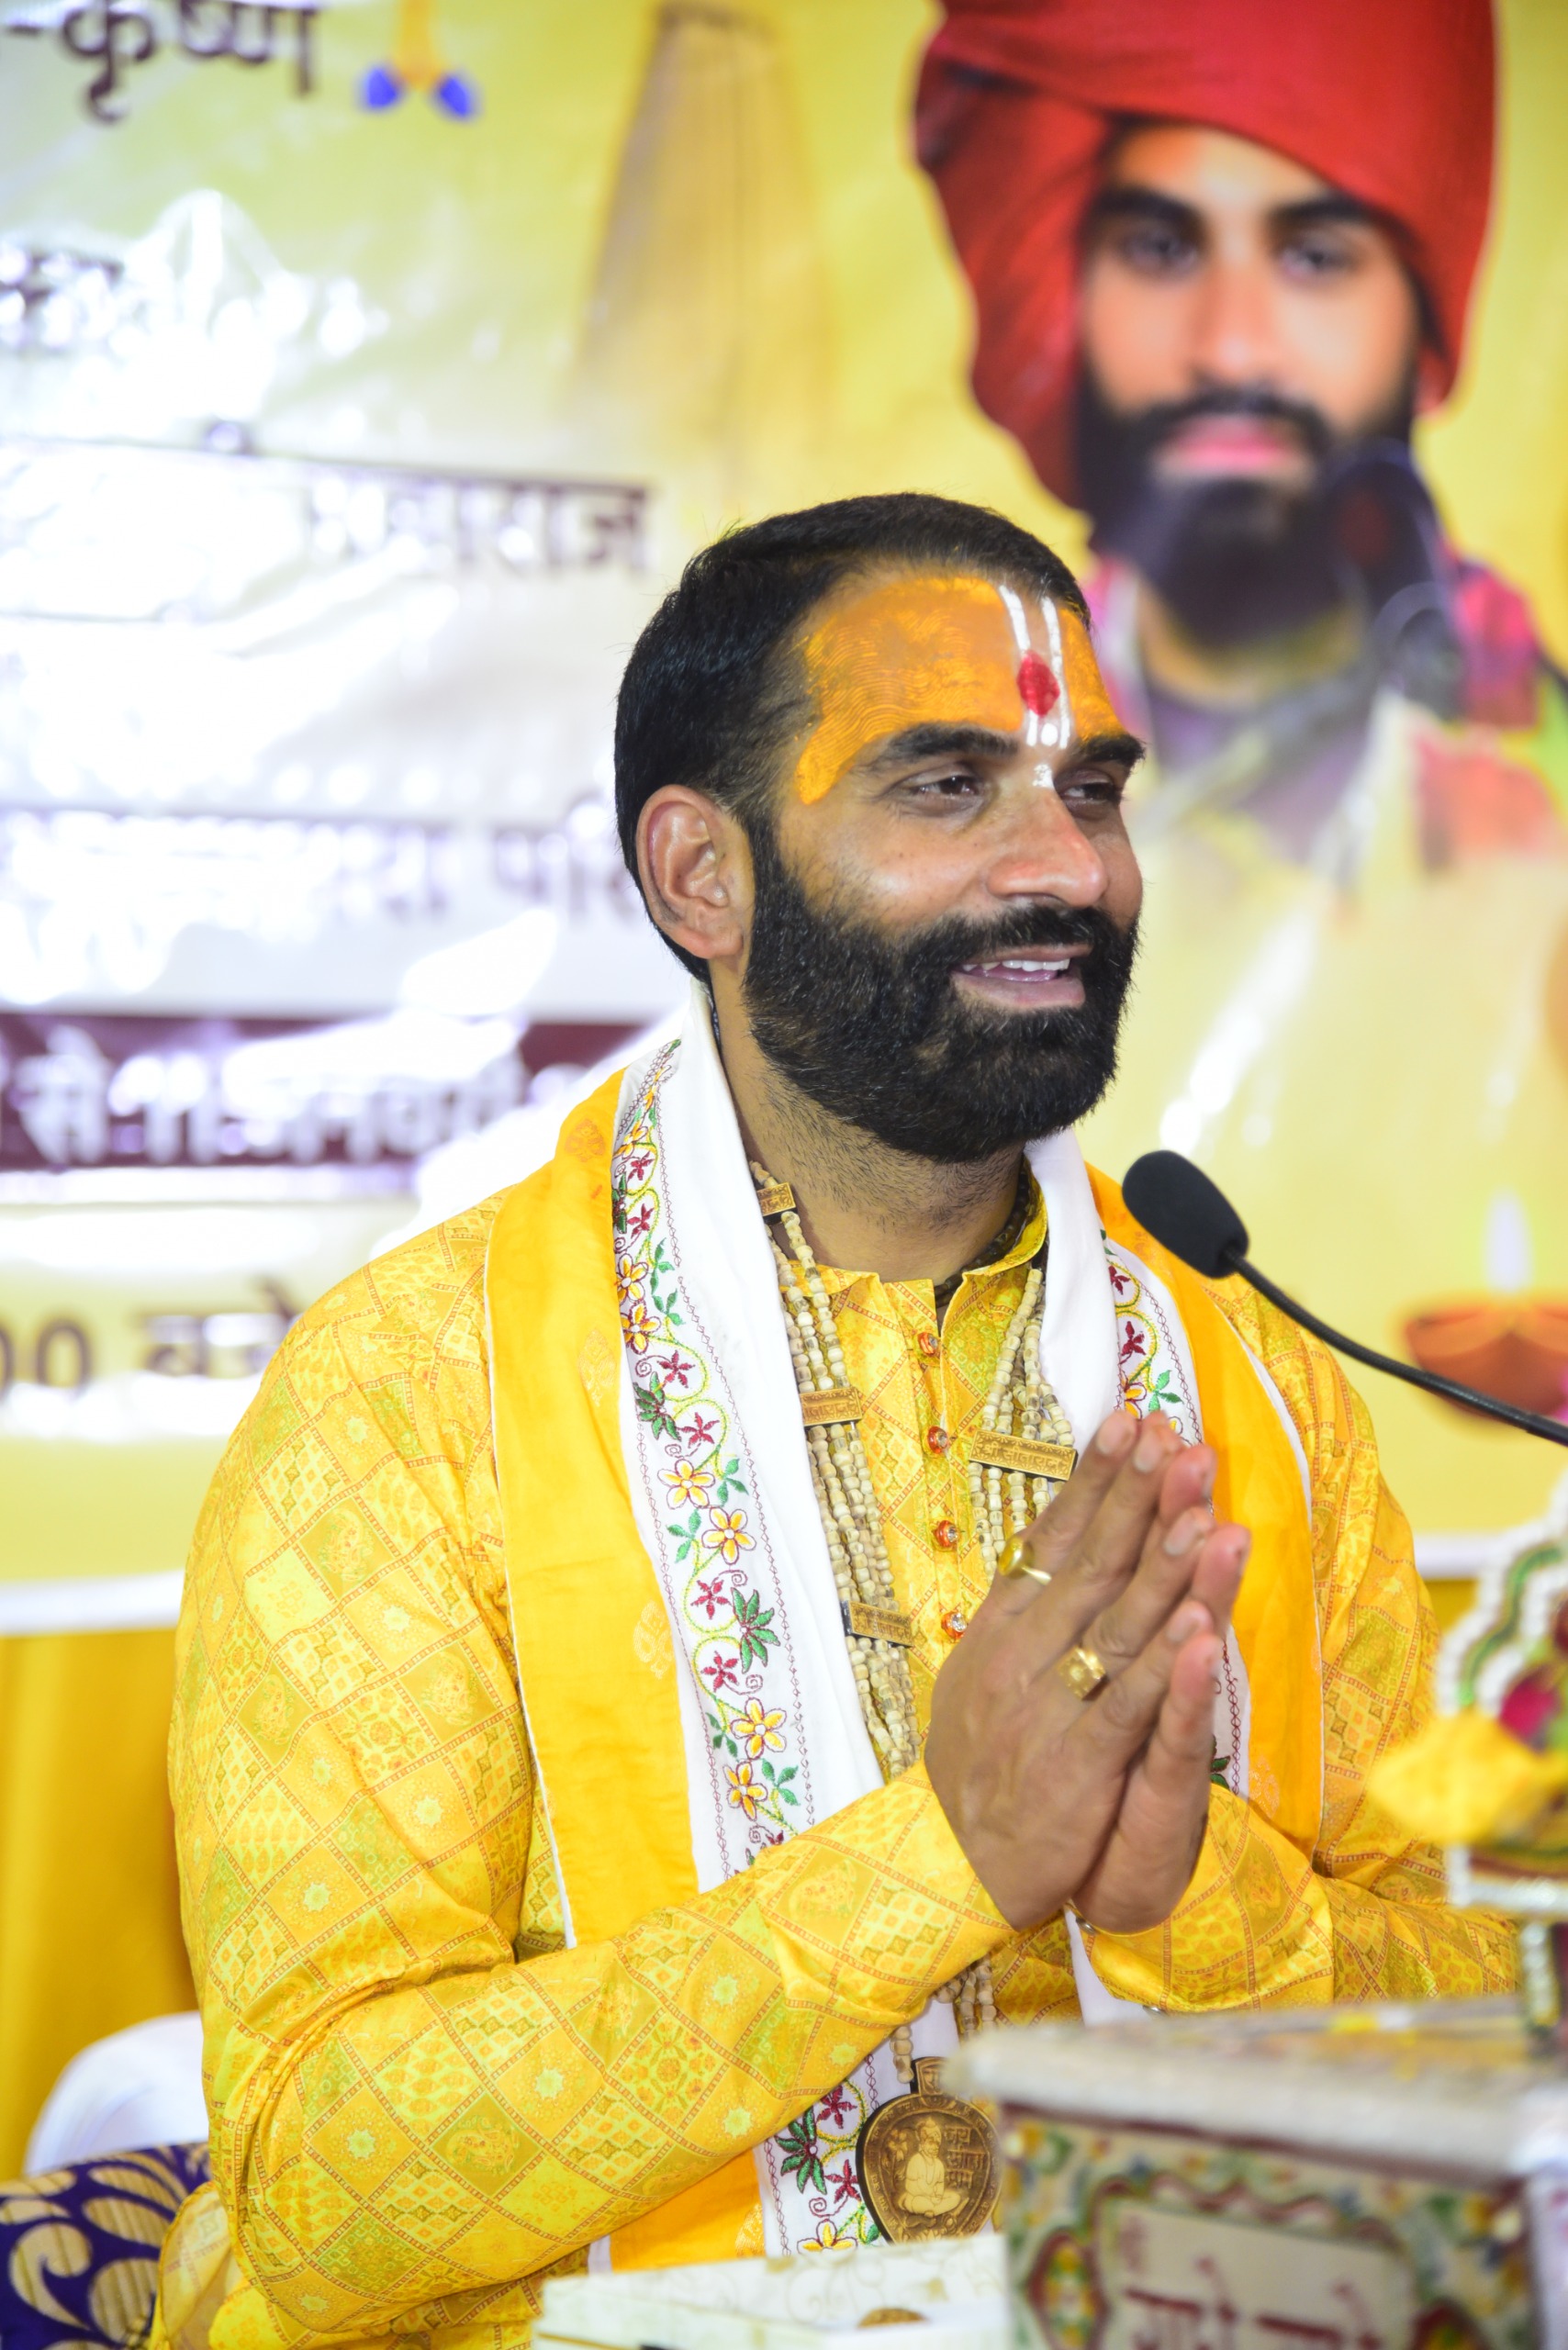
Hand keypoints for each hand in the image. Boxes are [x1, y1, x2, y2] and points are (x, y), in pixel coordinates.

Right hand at [924, 1410, 1248, 1933]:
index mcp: (1001, 1628)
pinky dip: (1165, 1662)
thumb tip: (1048, 1548)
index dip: (1095, 1479)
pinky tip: (1197, 1617)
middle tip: (1180, 1441)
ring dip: (1163, 1563)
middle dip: (1140, 1499)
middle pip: (1091, 1564)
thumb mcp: (977, 1675)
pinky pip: (1129, 1704)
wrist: (950, 1863)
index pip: (1053, 1537)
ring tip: (1203, 1507)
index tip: (1132, 1421)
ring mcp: (1050, 1707)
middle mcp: (1023, 1655)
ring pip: (1116, 1623)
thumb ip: (1018, 1616)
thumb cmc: (975, 1768)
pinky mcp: (1080, 1766)